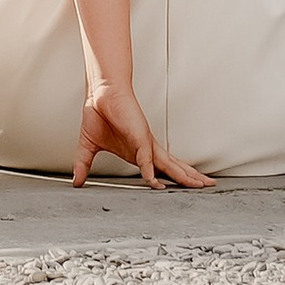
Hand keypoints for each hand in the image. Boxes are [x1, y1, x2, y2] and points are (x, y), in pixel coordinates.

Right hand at [72, 78, 212, 190]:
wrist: (99, 94)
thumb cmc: (98, 114)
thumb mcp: (88, 147)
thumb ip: (84, 165)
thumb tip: (76, 182)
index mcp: (138, 152)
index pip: (159, 169)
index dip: (170, 179)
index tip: (177, 190)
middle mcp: (147, 149)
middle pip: (173, 167)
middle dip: (190, 178)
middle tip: (207, 186)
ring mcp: (146, 144)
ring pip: (170, 165)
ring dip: (185, 176)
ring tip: (200, 185)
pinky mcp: (140, 138)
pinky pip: (147, 159)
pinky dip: (151, 173)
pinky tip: (155, 184)